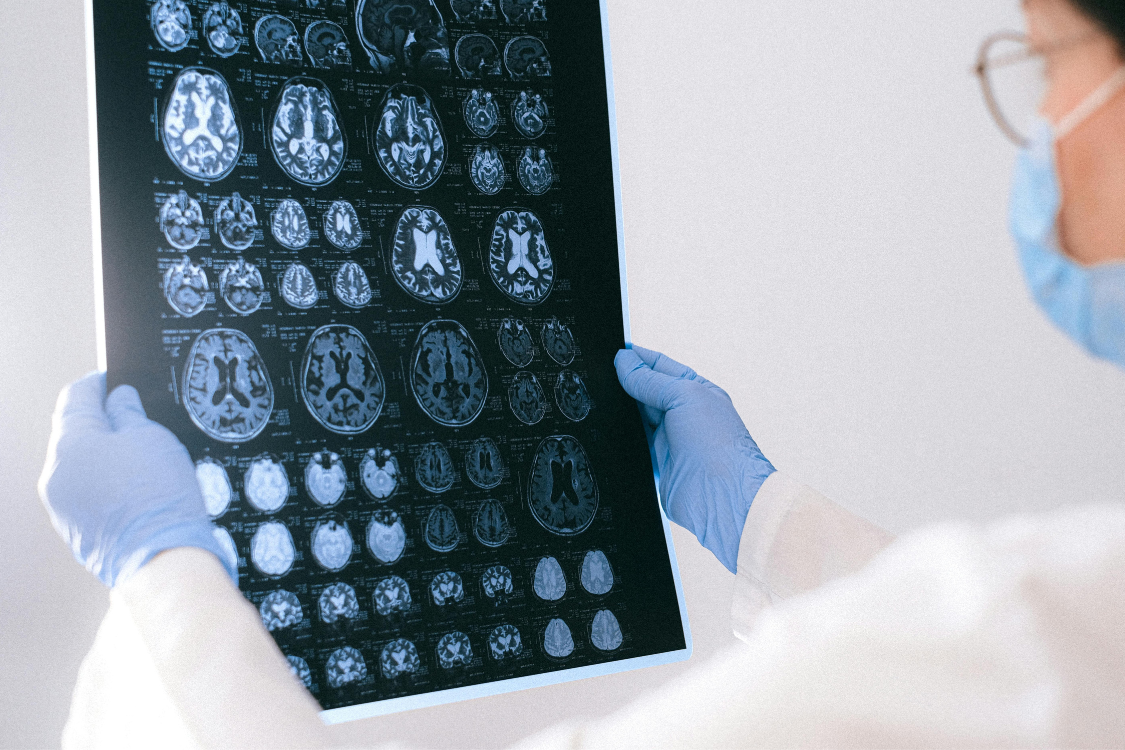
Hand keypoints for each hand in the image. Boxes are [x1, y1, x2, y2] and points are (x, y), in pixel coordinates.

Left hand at [38, 372, 236, 586]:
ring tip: (141, 459)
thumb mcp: (152, 438)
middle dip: (102, 422)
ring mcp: (61, 505)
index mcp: (69, 443)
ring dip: (103, 455)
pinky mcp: (74, 529)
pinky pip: (85, 493)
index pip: (76, 397)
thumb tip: (119, 400)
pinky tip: (134, 489)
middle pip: (73, 432)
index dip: (98, 383)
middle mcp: (55, 473)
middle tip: (136, 419)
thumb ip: (129, 413)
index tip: (114, 380)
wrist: (163, 558)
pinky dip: (104, 484)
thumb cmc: (158, 497)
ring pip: (79, 465)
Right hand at [615, 346, 774, 572]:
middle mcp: (684, 414)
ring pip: (635, 418)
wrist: (722, 498)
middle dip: (625, 383)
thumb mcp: (684, 396)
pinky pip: (631, 445)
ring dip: (621, 411)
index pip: (660, 367)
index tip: (613, 352)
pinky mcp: (656, 464)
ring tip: (599, 399)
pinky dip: (620, 438)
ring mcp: (669, 440)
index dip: (637, 359)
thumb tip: (624, 361)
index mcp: (696, 391)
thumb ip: (651, 380)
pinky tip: (606, 429)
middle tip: (599, 375)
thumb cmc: (719, 446)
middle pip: (645, 392)